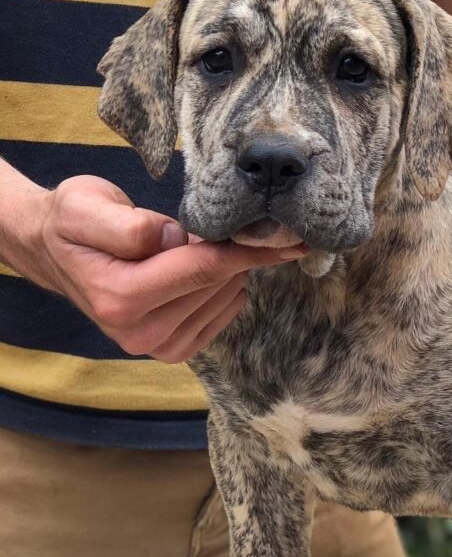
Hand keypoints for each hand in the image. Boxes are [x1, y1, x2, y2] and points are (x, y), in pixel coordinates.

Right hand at [0, 171, 304, 362]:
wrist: (56, 252)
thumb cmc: (72, 223)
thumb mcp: (85, 206)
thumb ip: (129, 224)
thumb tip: (174, 237)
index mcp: (120, 298)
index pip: (203, 270)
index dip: (249, 251)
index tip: (290, 241)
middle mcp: (141, 333)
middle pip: (218, 283)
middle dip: (225, 251)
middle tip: (201, 227)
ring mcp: (159, 347)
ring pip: (225, 297)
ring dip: (222, 268)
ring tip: (187, 249)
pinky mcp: (175, 350)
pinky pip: (224, 313)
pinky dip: (224, 288)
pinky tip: (200, 272)